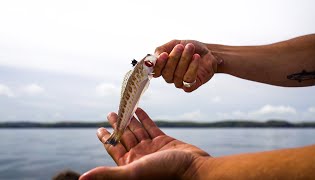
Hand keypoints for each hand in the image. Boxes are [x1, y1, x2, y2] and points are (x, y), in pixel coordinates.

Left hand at [80, 108, 209, 179]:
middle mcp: (139, 155)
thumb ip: (109, 174)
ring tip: (123, 109)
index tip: (99, 129)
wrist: (193, 170)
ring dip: (130, 119)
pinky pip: (151, 127)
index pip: (114, 148)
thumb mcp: (133, 173)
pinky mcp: (164, 141)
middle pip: (125, 136)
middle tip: (110, 113)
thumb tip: (82, 179)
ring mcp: (152, 148)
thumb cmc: (165, 174)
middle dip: (118, 125)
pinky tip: (140, 110)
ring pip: (137, 130)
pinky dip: (145, 119)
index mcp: (129, 164)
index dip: (106, 138)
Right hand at [154, 40, 219, 91]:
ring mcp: (180, 83)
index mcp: (163, 68)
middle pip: (166, 73)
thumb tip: (153, 57)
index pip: (155, 71)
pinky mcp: (191, 86)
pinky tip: (196, 58)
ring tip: (190, 48)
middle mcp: (170, 77)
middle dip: (174, 58)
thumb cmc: (190, 48)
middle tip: (180, 46)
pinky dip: (192, 67)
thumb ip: (161, 50)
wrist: (208, 51)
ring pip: (177, 76)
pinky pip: (188, 79)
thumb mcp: (174, 44)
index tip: (164, 54)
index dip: (158, 65)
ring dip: (184, 60)